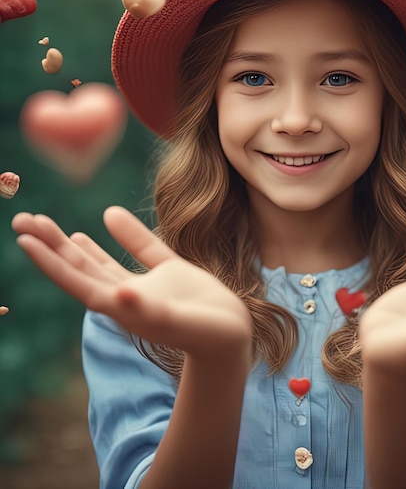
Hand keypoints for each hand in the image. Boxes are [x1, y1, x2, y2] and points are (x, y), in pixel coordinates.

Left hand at [12, 207, 252, 357]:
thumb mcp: (178, 321)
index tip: (24, 239)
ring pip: (101, 261)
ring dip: (73, 244)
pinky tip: (109, 216)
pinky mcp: (169, 274)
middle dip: (51, 245)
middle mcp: (126, 296)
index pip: (77, 281)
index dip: (50, 261)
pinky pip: (141, 249)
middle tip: (23, 219)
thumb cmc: (207, 334)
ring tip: (47, 224)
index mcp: (122, 308)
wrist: (233, 337)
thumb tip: (120, 293)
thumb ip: (149, 308)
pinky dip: (124, 233)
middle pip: (79, 268)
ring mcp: (146, 285)